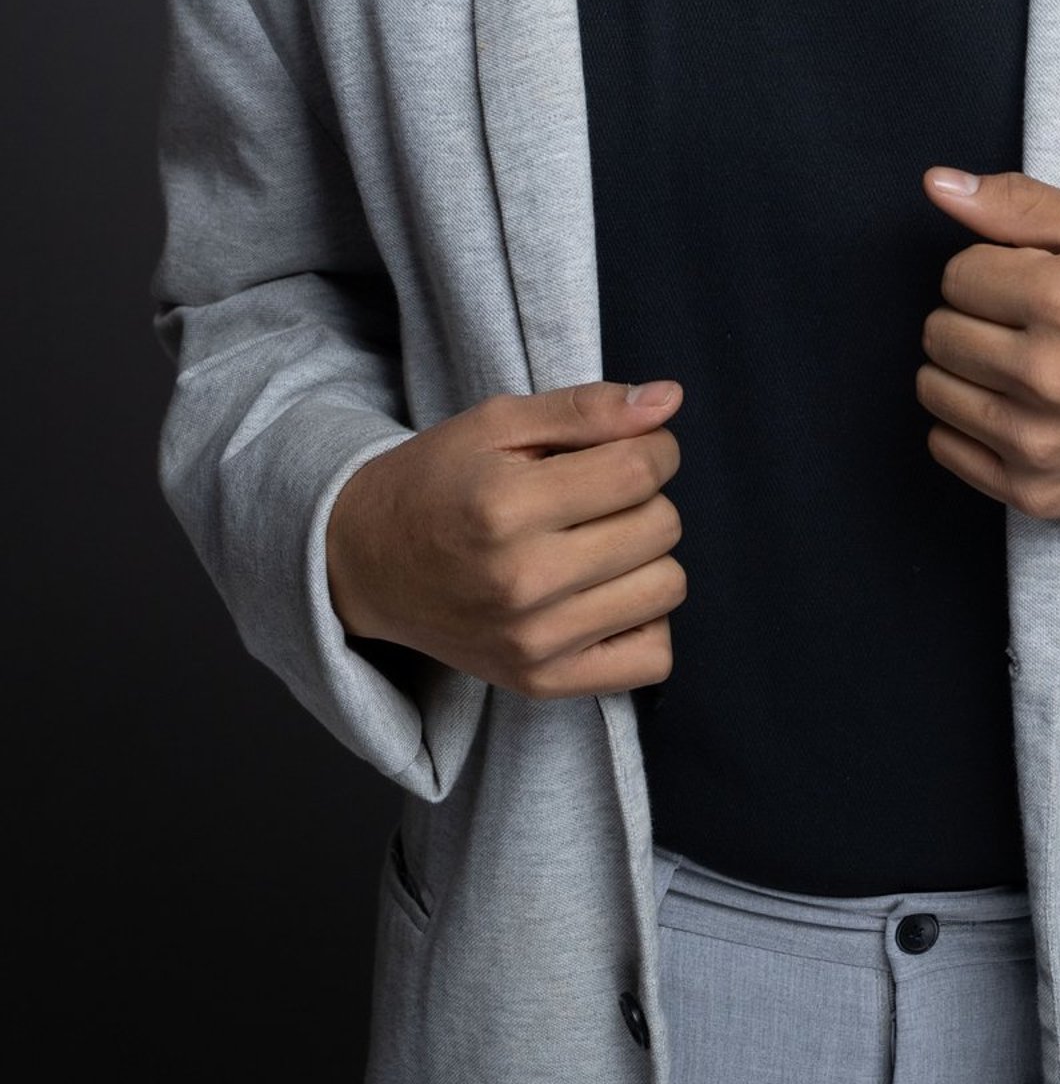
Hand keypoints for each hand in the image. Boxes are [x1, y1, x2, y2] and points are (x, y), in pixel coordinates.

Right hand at [325, 379, 687, 695]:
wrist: (366, 564)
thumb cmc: (437, 482)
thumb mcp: (498, 423)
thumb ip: (587, 408)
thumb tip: (670, 401)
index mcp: (506, 506)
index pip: (641, 469)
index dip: (654, 446)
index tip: (631, 447)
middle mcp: (521, 581)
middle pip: (661, 526)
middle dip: (645, 497)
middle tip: (598, 496)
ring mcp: (533, 642)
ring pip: (667, 587)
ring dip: (647, 557)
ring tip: (598, 543)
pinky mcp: (542, 682)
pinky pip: (653, 658)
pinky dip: (645, 621)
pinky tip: (605, 594)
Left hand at [916, 167, 1059, 521]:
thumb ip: (1023, 206)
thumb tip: (936, 185)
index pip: (957, 275)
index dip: (995, 270)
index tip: (1039, 283)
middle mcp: (1047, 378)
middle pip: (940, 331)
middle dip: (977, 316)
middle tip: (1036, 323)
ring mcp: (1039, 445)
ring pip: (933, 388)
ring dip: (968, 369)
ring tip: (1028, 363)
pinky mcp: (1037, 495)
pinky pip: (946, 448)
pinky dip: (969, 423)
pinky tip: (1020, 407)